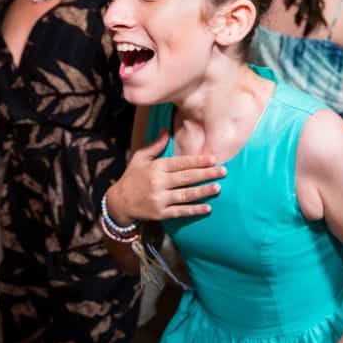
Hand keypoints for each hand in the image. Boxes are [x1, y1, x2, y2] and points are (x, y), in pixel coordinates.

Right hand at [105, 131, 225, 225]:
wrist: (119, 202)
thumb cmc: (132, 178)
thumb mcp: (140, 158)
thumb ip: (155, 145)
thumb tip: (165, 129)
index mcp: (156, 167)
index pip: (181, 163)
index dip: (198, 161)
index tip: (213, 159)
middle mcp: (159, 183)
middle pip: (187, 177)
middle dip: (206, 174)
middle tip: (223, 171)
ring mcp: (160, 199)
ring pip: (186, 195)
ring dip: (203, 191)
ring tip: (218, 187)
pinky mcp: (160, 213)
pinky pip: (180, 211)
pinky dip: (194, 210)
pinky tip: (207, 208)